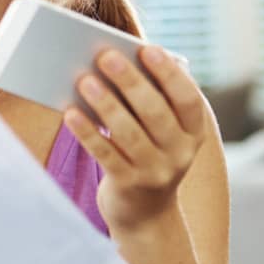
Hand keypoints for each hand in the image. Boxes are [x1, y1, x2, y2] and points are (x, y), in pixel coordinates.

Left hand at [63, 46, 207, 232]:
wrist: (146, 213)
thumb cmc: (148, 153)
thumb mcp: (162, 133)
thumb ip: (151, 100)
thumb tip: (121, 61)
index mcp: (193, 133)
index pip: (188, 99)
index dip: (169, 73)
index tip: (147, 49)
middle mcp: (180, 153)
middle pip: (155, 112)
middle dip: (130, 81)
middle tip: (105, 56)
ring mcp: (155, 172)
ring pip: (128, 133)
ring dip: (105, 103)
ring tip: (84, 80)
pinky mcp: (128, 186)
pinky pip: (105, 154)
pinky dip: (87, 132)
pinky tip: (70, 113)